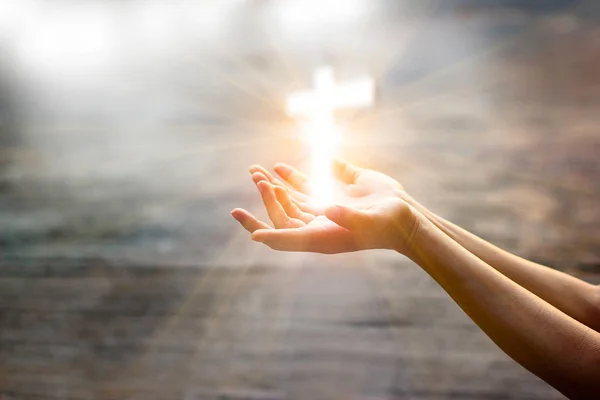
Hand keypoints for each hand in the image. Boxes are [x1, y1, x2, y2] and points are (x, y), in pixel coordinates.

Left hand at [231, 160, 419, 253]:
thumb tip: (325, 210)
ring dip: (275, 185)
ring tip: (256, 172)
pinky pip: (311, 184)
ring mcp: (327, 207)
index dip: (259, 227)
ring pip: (293, 197)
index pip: (282, 234)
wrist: (408, 219)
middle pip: (284, 211)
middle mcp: (319, 223)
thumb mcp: (368, 222)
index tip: (238, 215)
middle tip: (254, 176)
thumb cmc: (388, 226)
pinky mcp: (336, 192)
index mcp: (320, 235)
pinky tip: (282, 168)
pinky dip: (296, 176)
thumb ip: (346, 216)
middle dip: (267, 195)